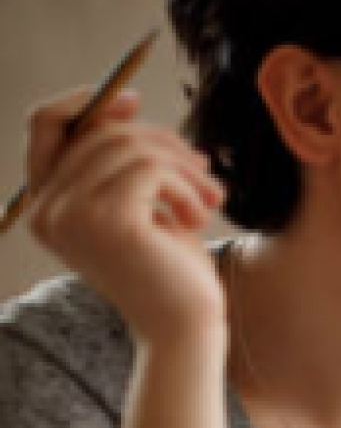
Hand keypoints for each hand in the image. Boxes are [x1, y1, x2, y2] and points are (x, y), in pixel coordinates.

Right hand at [21, 86, 227, 346]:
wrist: (186, 327)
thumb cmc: (170, 268)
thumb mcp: (141, 203)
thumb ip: (122, 159)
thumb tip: (123, 100)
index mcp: (46, 205)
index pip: (44, 125)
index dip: (88, 103)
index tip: (134, 101)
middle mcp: (47, 209)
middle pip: (100, 131)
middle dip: (162, 142)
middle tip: (203, 171)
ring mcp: (71, 214)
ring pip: (130, 146)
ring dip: (183, 167)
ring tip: (208, 200)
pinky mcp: (107, 220)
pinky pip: (151, 168)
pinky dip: (186, 185)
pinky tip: (198, 216)